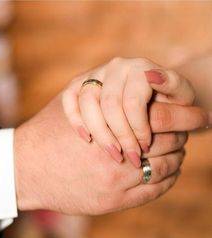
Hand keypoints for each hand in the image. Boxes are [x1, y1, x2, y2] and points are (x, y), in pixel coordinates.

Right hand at [14, 96, 207, 214]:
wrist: (27, 168)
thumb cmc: (49, 133)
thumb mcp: (73, 103)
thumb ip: (103, 97)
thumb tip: (131, 86)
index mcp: (113, 125)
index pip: (164, 117)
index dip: (184, 113)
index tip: (196, 113)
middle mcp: (119, 155)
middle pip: (170, 142)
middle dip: (183, 134)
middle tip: (189, 129)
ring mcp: (118, 183)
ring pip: (167, 168)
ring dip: (177, 157)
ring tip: (178, 151)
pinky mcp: (113, 203)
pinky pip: (155, 190)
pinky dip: (169, 179)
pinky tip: (169, 171)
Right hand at [62, 57, 194, 167]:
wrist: (150, 92)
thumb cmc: (168, 99)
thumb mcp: (180, 94)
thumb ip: (174, 86)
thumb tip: (160, 82)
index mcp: (140, 67)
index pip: (132, 102)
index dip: (138, 128)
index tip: (146, 148)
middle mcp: (115, 67)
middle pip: (109, 106)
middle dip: (121, 136)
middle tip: (132, 158)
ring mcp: (96, 74)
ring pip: (88, 104)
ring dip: (100, 133)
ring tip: (113, 153)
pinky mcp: (80, 84)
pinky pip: (70, 99)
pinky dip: (75, 118)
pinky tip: (87, 137)